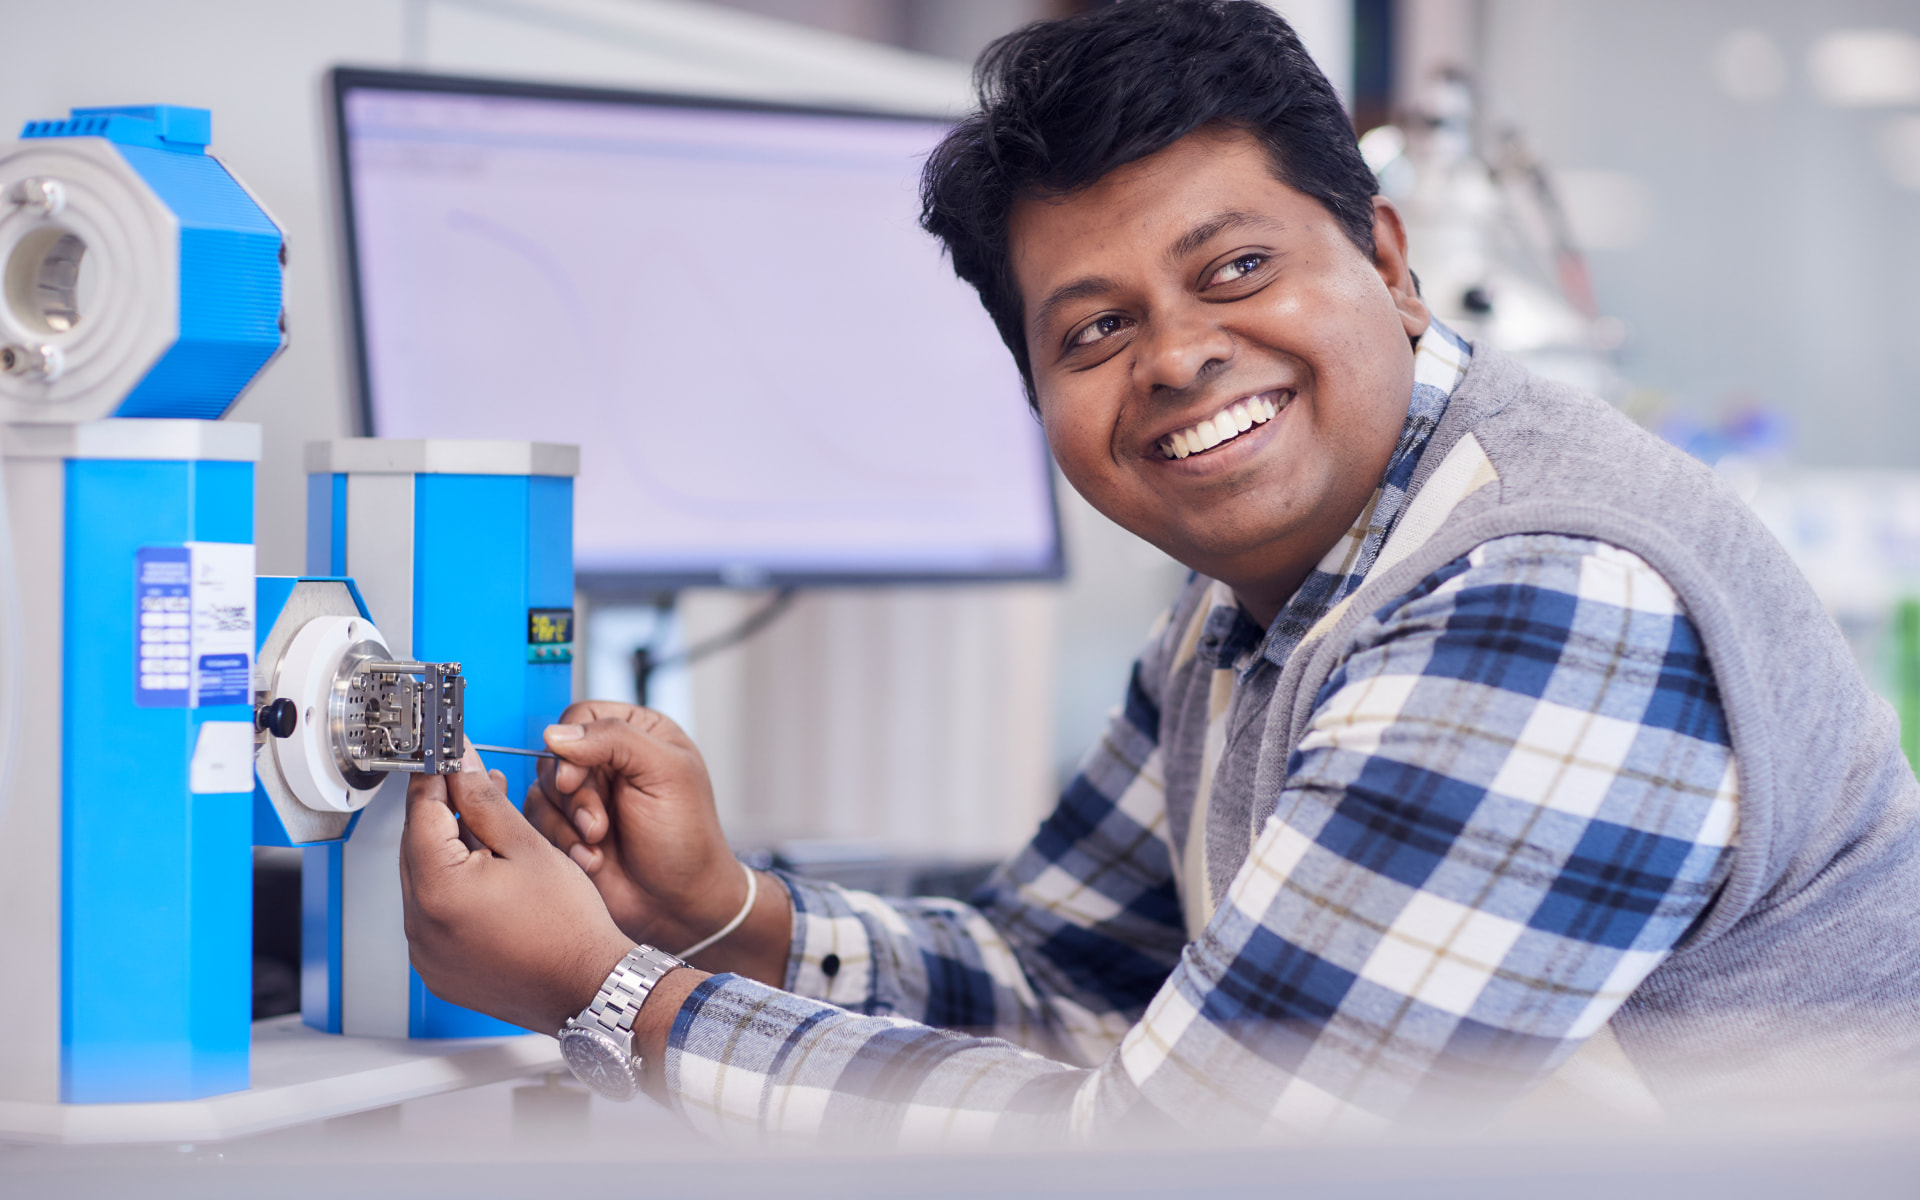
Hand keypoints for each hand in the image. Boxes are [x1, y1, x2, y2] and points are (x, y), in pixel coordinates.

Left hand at [401, 747, 635, 1034]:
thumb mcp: (529, 847)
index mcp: (439, 890)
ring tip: (488, 832)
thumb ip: (485, 803)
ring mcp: (426, 953)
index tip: (447, 758)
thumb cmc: (569, 927)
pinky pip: (432, 916)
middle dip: (443, 812)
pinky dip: (451, 890)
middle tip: (472, 787)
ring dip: (447, 851)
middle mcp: (421, 926)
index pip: (420, 814)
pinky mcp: (438, 969)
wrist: (589, 988)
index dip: (435, 778)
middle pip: (416, 847)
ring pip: (423, 881)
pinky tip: (485, 877)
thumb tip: (462, 769)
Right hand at [522, 702, 787, 979]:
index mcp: (636, 734)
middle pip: (554, 756)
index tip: (577, 778)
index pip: (579, 716)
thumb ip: (615, 740)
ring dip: (567, 824)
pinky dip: (561, 844)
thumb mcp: (664, 773)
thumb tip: (555, 733)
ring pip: (541, 791)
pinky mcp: (567, 830)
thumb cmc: (686, 837)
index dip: (570, 746)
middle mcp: (607, 761)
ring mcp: (586, 797)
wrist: (679, 903)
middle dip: (573, 795)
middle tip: (598, 825)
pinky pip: (537, 824)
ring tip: (598, 845)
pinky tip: (591, 861)